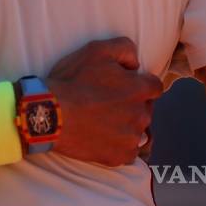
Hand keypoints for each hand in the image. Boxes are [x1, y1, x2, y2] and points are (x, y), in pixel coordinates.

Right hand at [46, 37, 162, 166]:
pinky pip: (129, 152)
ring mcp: (132, 138)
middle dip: (132, 105)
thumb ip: (124, 48)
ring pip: (138, 131)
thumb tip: (136, 63)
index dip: (140, 84)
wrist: (50, 114)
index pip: (155, 86)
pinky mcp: (120, 156)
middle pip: (146, 109)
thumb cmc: (72, 81)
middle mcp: (141, 115)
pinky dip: (119, 146)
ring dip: (125, 125)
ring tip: (102, 121)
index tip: (124, 86)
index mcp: (139, 89)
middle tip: (107, 102)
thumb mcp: (97, 50)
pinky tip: (102, 137)